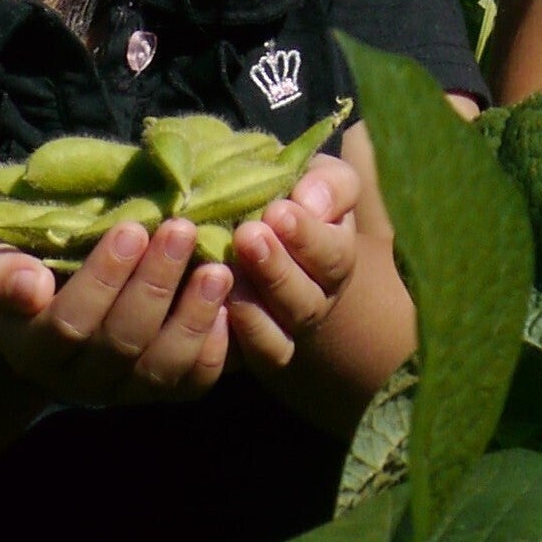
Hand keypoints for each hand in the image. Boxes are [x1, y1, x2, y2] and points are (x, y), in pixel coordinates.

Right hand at [0, 215, 232, 406]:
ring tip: (218, 269)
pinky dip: (213, 350)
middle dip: (154, 284)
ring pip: (161, 369)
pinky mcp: (160, 390)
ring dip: (193, 318)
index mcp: (35, 350)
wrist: (43, 317)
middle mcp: (79, 382)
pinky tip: (227, 307)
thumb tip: (30, 286)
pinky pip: (190, 383)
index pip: (70, 323)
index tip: (132, 228)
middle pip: (122, 342)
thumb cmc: (25, 275)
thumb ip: (2, 277)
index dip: (103, 277)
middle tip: (182, 229)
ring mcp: (123, 391)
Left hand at [222, 153, 358, 373]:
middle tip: (247, 236)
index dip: (307, 237)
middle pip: (304, 303)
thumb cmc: (291, 200)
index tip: (277, 212)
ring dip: (252, 311)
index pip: (332, 256)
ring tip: (223, 275)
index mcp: (334, 260)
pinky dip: (224, 343)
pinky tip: (206, 312)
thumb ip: (328, 185)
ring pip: (276, 341)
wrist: (257, 236)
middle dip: (276, 270)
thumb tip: (311, 202)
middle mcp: (312, 304)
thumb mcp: (318, 180)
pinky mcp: (241, 354)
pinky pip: (238, 362)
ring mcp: (279, 334)